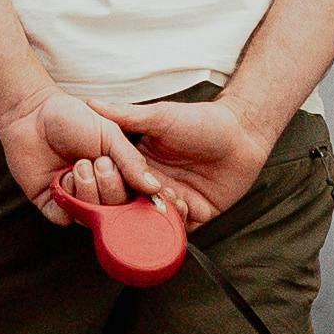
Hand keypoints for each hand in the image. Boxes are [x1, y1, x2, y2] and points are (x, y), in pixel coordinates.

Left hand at [0, 82, 150, 214]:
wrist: (35, 113)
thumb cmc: (75, 119)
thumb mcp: (111, 135)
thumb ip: (132, 161)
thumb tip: (154, 188)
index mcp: (119, 177)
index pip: (136, 200)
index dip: (139, 197)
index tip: (137, 183)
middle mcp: (99, 193)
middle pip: (115, 212)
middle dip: (111, 187)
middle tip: (100, 162)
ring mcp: (76, 200)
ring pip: (92, 217)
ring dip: (88, 191)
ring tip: (79, 164)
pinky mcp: (52, 204)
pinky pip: (65, 217)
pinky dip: (68, 201)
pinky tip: (63, 177)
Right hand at [118, 99, 274, 224]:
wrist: (242, 132)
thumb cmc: (201, 120)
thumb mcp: (160, 115)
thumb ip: (126, 115)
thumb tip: (91, 104)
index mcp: (139, 164)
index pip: (116, 183)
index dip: (111, 185)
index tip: (111, 180)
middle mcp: (153, 185)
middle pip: (132, 206)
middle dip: (134, 204)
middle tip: (143, 191)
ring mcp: (174, 201)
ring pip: (154, 221)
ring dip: (158, 212)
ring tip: (168, 194)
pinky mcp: (197, 214)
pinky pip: (181, 229)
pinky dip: (179, 221)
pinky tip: (183, 203)